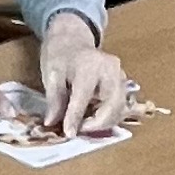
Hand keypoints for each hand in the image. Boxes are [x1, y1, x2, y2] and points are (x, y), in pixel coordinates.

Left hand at [35, 21, 130, 136]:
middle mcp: (111, 70)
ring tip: (83, 124)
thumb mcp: (51, 75)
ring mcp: (121, 76)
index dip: (76, 118)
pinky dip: (108, 116)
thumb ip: (54, 100)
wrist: (73, 40)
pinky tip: (92, 117)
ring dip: (104, 122)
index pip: (84, 97)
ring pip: (120, 108)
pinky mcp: (124, 83)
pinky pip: (120, 105)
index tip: (68, 134)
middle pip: (112, 105)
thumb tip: (52, 123)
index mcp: (89, 65)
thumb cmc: (60, 56)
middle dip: (96, 123)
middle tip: (78, 131)